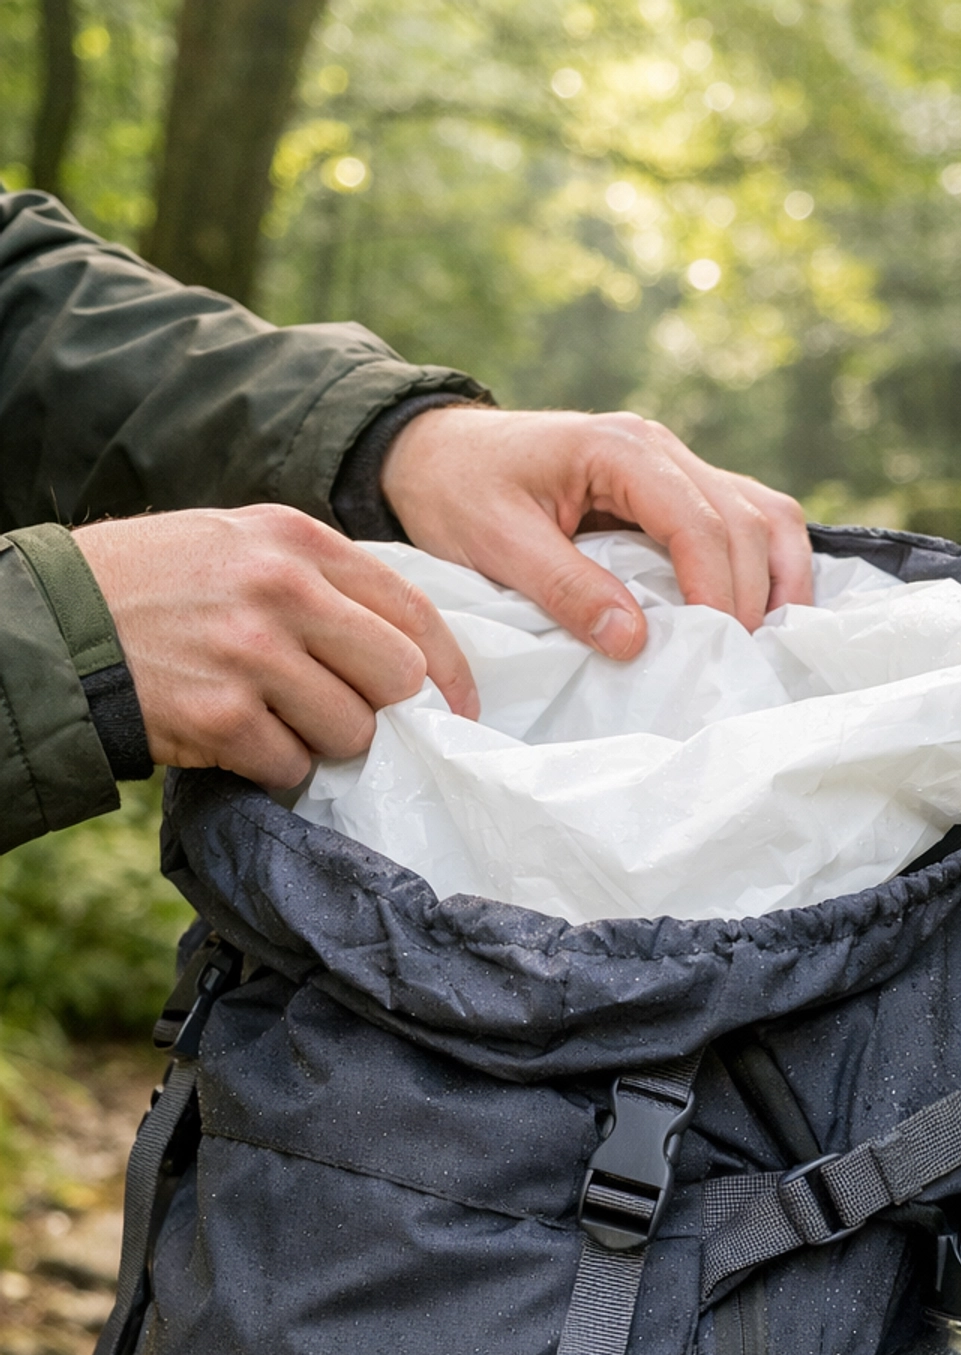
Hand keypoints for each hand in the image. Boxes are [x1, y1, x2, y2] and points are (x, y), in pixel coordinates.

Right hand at [72, 504, 478, 786]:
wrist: (61, 622)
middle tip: (353, 717)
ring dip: (324, 743)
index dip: (447, 670)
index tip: (458, 706)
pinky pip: (291, 765)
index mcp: (298, 540)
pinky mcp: (221, 715)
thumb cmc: (162, 586)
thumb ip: (324, 581)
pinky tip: (238, 738)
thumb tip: (411, 651)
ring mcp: (251, 653)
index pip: (414, 610)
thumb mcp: (244, 545)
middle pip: (396, 676)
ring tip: (278, 719)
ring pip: (351, 731)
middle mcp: (282, 589)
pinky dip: (274, 766)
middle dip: (385, 711)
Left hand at [379, 407, 813, 659]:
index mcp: (620, 449)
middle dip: (753, 592)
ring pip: (762, 511)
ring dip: (779, 575)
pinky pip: (744, 517)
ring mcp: (674, 463)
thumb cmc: (459, 490)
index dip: (716, 588)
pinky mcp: (675, 488)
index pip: (697, 521)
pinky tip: (765, 610)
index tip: (717, 646)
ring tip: (771, 639)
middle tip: (741, 660)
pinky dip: (766, 562)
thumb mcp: (497, 542)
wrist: (435, 451)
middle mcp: (660, 447)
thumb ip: (566, 587)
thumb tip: (635, 641)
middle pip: (744, 517)